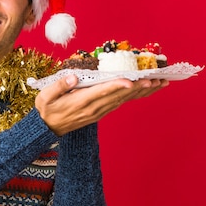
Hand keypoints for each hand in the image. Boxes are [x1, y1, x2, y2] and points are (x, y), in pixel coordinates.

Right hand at [35, 75, 167, 135]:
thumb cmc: (46, 109)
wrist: (47, 128)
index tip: (130, 80)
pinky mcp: (101, 112)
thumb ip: (59, 85)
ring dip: (142, 91)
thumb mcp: (45, 96)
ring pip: (123, 100)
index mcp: (81, 102)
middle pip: (119, 96)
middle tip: (156, 78)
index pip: (102, 92)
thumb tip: (73, 76)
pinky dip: (134, 95)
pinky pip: (121, 102)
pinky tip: (145, 89)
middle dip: (138, 87)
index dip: (117, 86)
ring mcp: (99, 111)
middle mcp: (93, 108)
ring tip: (159, 83)